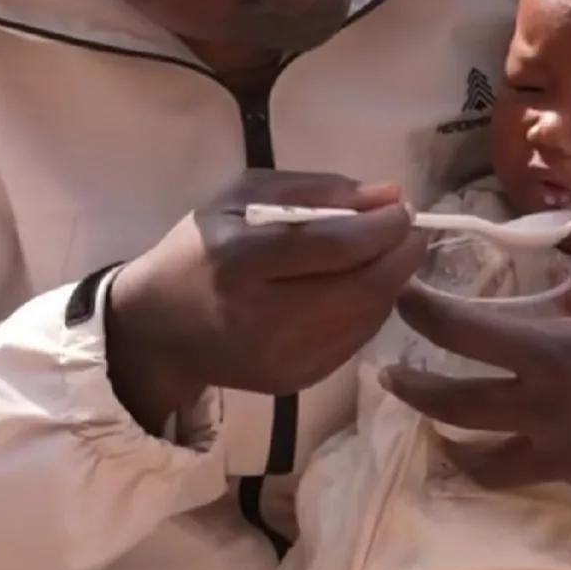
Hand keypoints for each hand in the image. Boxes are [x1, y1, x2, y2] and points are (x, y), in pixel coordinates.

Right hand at [107, 171, 422, 433]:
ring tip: (388, 254)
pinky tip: (362, 288)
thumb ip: (315, 188)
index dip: (383, 227)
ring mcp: (281, 357)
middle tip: (412, 231)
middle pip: (362, 288)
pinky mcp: (294, 382)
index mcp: (240, 259)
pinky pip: (355, 341)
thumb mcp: (240, 197)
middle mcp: (261, 316)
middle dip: (401, 255)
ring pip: (367, 318)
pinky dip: (371, 310)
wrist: (158, 330)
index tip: (403, 206)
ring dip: (392, 282)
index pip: (335, 246)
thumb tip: (387, 195)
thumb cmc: (200, 249)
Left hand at [383, 269, 570, 495]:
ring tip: (435, 426)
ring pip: (481, 460)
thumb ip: (564, 300)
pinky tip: (519, 433)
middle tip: (387, 374)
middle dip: (410, 388)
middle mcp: (544, 410)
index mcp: (550, 351)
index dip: (420, 311)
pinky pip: (534, 466)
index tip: (403, 296)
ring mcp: (563, 454)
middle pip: (451, 406)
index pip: (459, 331)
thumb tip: (528, 304)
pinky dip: (515, 450)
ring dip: (450, 440)